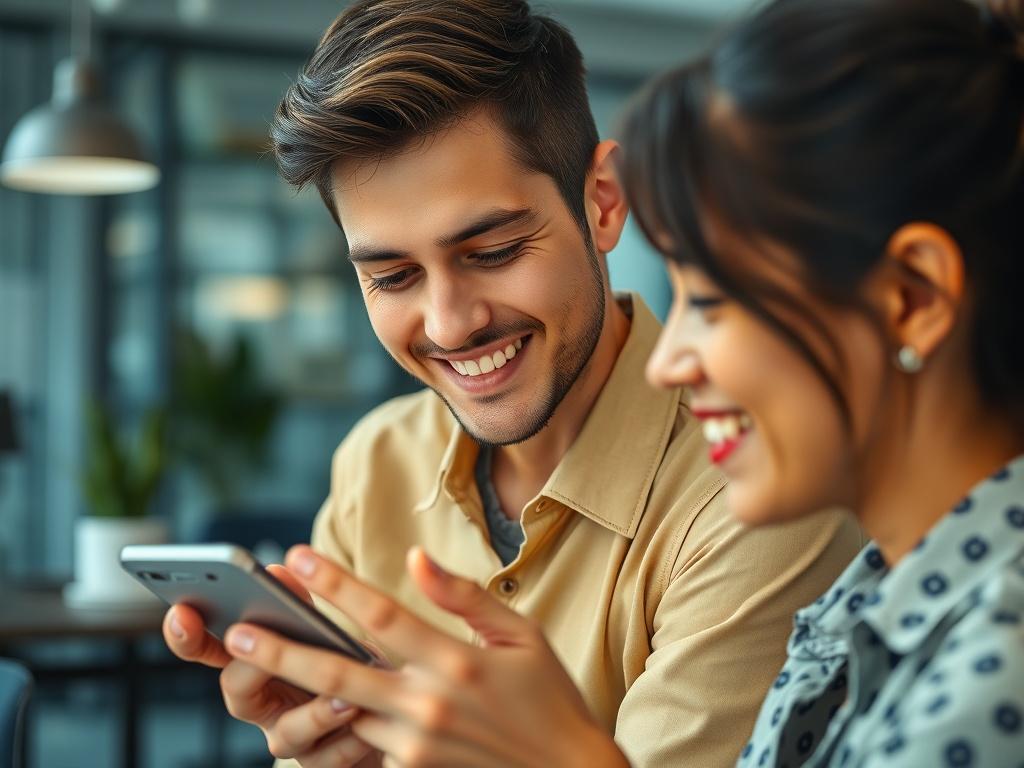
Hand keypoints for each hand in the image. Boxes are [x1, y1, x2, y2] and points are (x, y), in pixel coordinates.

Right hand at [162, 564, 377, 765]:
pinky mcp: (320, 763)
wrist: (388, 718)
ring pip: (286, 732)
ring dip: (315, 714)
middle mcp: (261, 703)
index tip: (181, 611)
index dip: (186, 635)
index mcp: (252, 663)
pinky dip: (351, 737)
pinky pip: (330, 756)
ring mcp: (289, 738)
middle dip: (252, 665)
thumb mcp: (322, 632)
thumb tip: (277, 572)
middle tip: (264, 647)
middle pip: (236, 689)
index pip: (207, 648)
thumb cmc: (345, 666)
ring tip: (344, 697)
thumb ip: (297, 606)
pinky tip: (371, 721)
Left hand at [222, 546, 629, 767]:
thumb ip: (464, 596)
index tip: (297, 558)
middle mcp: (429, 706)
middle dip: (280, 651)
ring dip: (298, 686)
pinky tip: (313, 696)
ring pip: (342, 710)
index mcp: (457, 663)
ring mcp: (416, 745)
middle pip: (338, 673)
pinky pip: (364, 740)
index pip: (381, 616)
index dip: (335, 584)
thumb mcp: (521, 635)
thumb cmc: (550, 697)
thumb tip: (416, 558)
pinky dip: (338, 718)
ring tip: (256, 660)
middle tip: (233, 632)